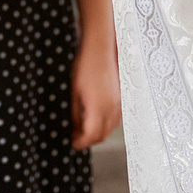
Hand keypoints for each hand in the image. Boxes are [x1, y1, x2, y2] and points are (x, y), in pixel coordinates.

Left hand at [71, 33, 120, 149]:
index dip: (80, 143)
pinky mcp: (121, 99)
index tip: (72, 144)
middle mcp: (111, 109)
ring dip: (98, 133)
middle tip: (75, 138)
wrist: (101, 49)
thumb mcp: (74, 92)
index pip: (90, 136)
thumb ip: (75, 113)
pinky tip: (95, 118)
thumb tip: (75, 128)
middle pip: (101, 136)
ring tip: (83, 128)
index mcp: (97, 108)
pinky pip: (115, 120)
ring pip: (110, 129)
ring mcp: (118, 104)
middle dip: (88, 141)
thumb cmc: (85, 67)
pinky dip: (105, 125)